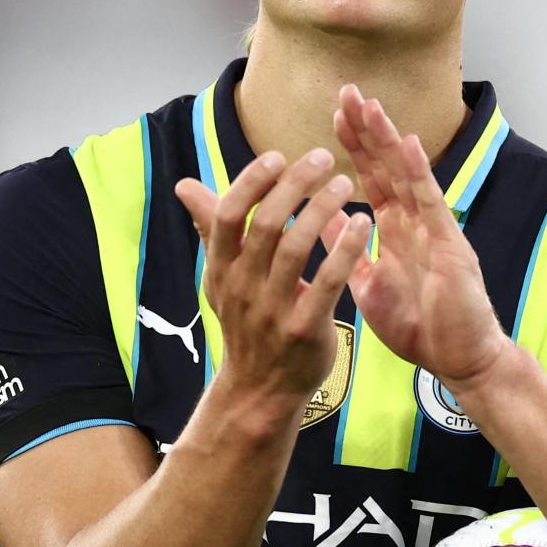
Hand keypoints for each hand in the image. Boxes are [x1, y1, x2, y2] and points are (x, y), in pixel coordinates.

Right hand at [174, 148, 372, 405]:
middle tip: (323, 157)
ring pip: (296, 247)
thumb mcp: (222, 277)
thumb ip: (211, 228)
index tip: (278, 156)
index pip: (227, 215)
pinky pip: (328, 281)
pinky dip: (345, 249)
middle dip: (294, 184)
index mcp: (221, 269)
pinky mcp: (305, 328)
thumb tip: (184, 186)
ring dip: (321, 208)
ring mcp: (272, 310)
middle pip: (264, 224)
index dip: (251, 181)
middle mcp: (242, 287)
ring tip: (344, 183)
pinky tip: (362, 223)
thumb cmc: (246, 322)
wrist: (260, 390)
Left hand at [327, 86, 511, 389]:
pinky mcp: (450, 246)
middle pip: (388, 166)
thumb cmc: (420, 327)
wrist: (458, 361)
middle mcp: (416, 222)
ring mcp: (435, 230)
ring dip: (388, 139)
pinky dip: (418, 173)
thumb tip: (328, 228)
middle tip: (347, 90)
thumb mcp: (370, 288)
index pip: (372, 178)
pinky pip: (431, 204)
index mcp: (396, 231)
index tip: (334, 115)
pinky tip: (406, 144)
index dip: (354, 147)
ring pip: (408, 175)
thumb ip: (352, 256)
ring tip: (370, 105)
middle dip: (368, 129)